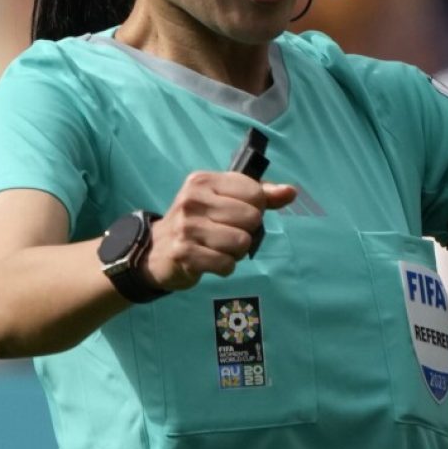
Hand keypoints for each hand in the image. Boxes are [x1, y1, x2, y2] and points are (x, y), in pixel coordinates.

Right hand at [141, 171, 296, 290]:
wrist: (156, 250)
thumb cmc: (198, 220)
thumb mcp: (225, 199)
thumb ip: (261, 194)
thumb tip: (291, 192)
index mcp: (205, 181)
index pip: (256, 193)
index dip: (256, 208)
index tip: (237, 213)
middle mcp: (193, 200)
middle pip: (252, 219)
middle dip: (246, 231)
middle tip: (226, 233)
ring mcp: (187, 227)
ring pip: (242, 243)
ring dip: (236, 252)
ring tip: (218, 247)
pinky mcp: (184, 254)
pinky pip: (227, 264)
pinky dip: (224, 267)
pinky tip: (210, 260)